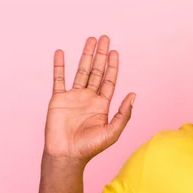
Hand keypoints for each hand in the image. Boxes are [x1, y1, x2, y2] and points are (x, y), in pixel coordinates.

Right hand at [44, 36, 134, 162]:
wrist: (66, 155)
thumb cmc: (90, 148)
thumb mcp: (112, 132)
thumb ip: (124, 114)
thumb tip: (133, 95)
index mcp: (102, 105)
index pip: (109, 80)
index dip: (113, 66)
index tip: (115, 52)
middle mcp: (89, 98)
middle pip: (96, 71)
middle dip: (101, 55)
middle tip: (105, 38)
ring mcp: (73, 97)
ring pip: (80, 70)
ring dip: (85, 55)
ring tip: (90, 40)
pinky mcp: (58, 99)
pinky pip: (58, 78)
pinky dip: (59, 65)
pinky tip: (60, 52)